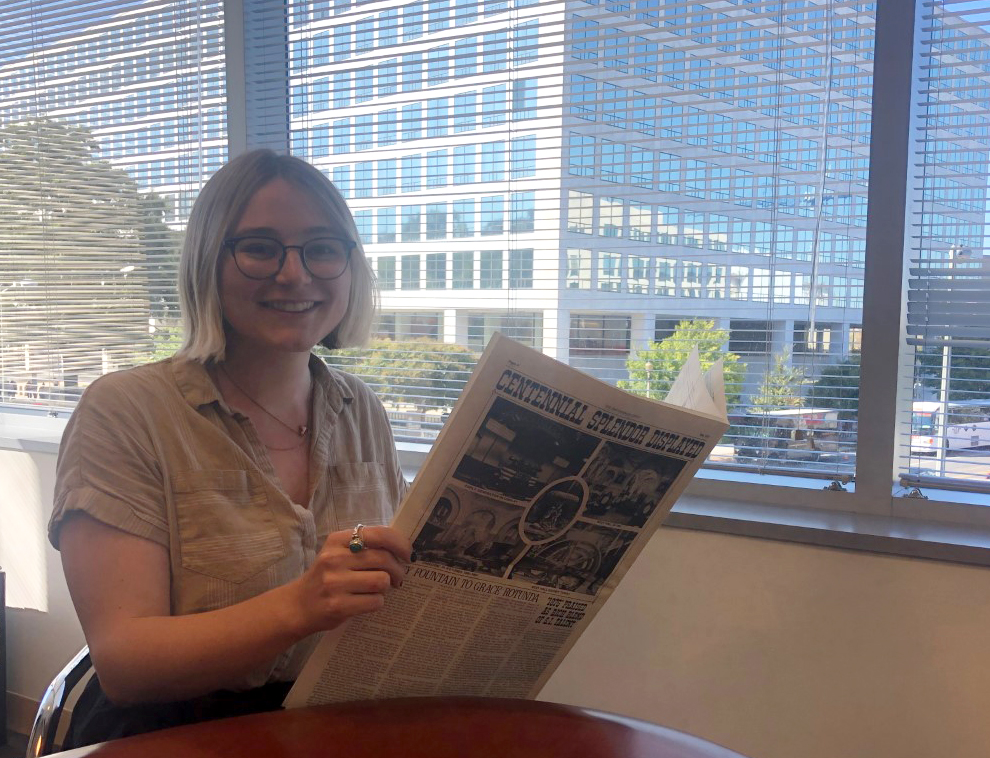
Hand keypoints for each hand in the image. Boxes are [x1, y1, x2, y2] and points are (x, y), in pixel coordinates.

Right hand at [287, 525, 411, 636]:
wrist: (298, 605)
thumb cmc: (326, 577)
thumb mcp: (338, 553)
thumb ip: (364, 546)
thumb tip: (401, 547)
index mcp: (337, 541)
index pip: (379, 534)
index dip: (400, 543)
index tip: (408, 554)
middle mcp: (334, 558)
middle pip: (384, 558)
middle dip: (397, 569)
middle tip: (398, 577)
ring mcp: (335, 583)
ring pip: (381, 581)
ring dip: (386, 587)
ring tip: (380, 589)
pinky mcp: (338, 606)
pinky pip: (375, 602)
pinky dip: (377, 602)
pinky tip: (367, 601)